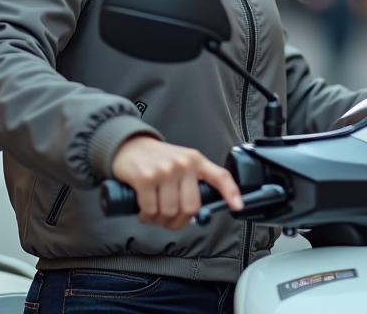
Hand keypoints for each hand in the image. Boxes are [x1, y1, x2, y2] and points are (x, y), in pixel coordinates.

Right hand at [111, 136, 242, 229]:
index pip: (220, 176)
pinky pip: (151, 209)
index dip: (231, 192)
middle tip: (169, 221)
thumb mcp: (180, 162)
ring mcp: (165, 170)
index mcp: (195, 160)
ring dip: (160, 220)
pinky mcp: (146, 178)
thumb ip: (192, 181)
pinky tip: (144, 212)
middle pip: (190, 207)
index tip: (238, 206)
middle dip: (178, 222)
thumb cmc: (156, 159)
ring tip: (154, 215)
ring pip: (169, 212)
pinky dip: (147, 217)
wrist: (128, 145)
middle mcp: (183, 164)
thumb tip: (201, 211)